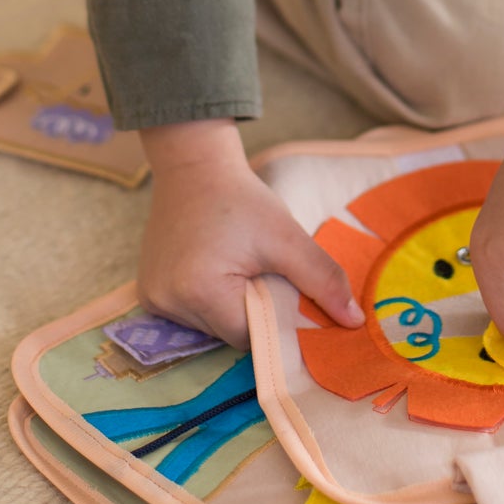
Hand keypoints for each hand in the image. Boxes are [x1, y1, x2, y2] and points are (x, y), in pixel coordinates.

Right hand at [137, 118, 362, 349]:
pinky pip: (190, 312)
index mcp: (199, 292)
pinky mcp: (147, 291)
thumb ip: (322, 280)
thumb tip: (355, 322)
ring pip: (209, 325)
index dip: (274, 317)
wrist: (194, 166)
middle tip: (260, 271)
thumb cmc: (243, 199)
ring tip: (235, 263)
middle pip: (228, 334)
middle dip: (252, 310)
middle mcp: (167, 302)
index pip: (250, 336)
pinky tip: (213, 265)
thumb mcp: (288, 237)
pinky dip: (208, 298)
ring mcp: (152, 298)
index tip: (283, 289)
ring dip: (229, 305)